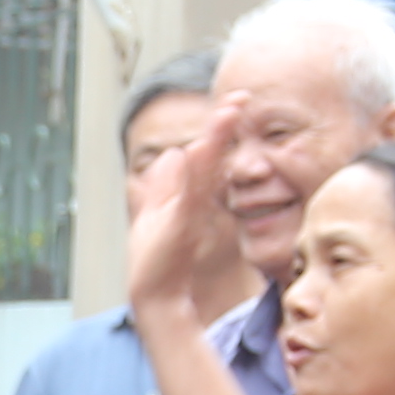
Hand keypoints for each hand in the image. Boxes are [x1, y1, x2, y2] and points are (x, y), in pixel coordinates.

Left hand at [127, 107, 237, 323]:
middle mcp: (192, 200)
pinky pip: (187, 198)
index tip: (233, 103)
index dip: (217, 128)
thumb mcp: (156, 212)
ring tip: (227, 113)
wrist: (155, 294)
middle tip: (239, 100)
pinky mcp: (178, 227)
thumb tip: (172, 152)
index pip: (205, 152)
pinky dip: (190, 177)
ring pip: (204, 170)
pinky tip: (191, 153)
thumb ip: (164, 184)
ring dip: (214, 142)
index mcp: (188, 194)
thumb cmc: (157, 260)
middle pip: (210, 155)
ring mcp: (187, 213)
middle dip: (223, 127)